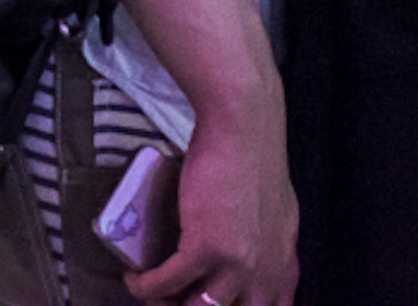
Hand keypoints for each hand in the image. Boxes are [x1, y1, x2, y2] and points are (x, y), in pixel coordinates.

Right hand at [125, 101, 298, 305]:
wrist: (243, 129)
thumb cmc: (257, 159)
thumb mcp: (279, 214)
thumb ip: (270, 245)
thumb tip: (253, 256)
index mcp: (284, 267)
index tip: (211, 302)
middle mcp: (264, 275)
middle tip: (176, 300)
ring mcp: (236, 266)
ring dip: (168, 304)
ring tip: (152, 296)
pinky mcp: (204, 248)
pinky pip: (166, 282)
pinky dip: (145, 285)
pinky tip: (134, 278)